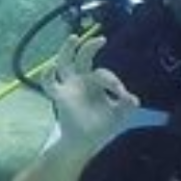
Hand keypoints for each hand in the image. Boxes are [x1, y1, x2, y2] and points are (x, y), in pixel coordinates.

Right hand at [44, 35, 139, 152]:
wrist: (86, 142)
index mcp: (95, 82)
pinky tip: (50, 68)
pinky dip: (47, 75)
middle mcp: (81, 80)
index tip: (121, 93)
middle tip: (102, 39)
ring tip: (74, 38)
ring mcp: (69, 87)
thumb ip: (127, 106)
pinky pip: (49, 84)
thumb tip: (133, 100)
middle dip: (90, 46)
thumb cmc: (101, 125)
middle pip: (82, 56)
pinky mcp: (60, 97)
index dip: (112, 80)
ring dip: (67, 49)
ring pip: (64, 62)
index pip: (102, 73)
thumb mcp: (119, 114)